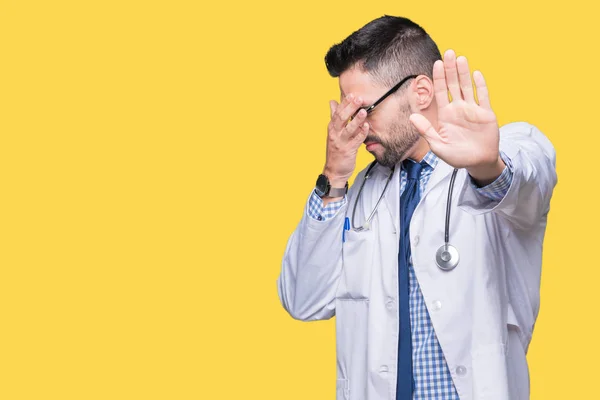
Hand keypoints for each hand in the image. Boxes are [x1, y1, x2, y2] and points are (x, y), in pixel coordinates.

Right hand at [323, 93, 369, 186]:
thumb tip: (331, 102)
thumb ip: (334, 117)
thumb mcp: (333, 132)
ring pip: (349, 129)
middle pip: (341, 118)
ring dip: (357, 120)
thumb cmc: (336, 150)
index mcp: (332, 128)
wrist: (334, 171)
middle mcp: (334, 134)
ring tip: (364, 111)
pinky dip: (361, 133)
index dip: (344, 103)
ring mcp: (341, 142)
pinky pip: (356, 140)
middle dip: (350, 107)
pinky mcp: (348, 150)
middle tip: (358, 98)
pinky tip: (367, 127)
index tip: (352, 94)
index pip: (337, 112)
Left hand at [409, 49, 504, 184]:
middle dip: (450, 70)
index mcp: (446, 115)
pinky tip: (476, 74)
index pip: (441, 92)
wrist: (478, 162)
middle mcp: (458, 109)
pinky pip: (483, 96)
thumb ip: (426, 131)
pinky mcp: (486, 113)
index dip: (439, 78)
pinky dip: (480, 85)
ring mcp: (473, 110)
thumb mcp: (438, 146)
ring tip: (460, 58)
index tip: (436, 64)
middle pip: (454, 85)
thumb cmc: (457, 156)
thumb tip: (412, 117)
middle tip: (448, 52)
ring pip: (467, 87)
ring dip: (464, 73)